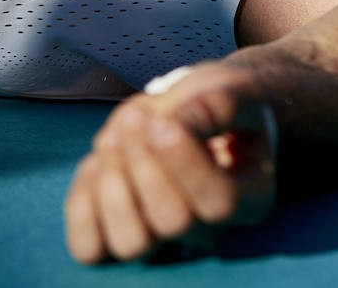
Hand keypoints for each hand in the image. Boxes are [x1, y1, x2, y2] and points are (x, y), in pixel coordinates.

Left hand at [64, 62, 276, 263]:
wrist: (194, 108)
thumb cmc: (221, 101)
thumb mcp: (234, 90)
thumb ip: (217, 104)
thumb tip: (169, 126)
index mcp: (252, 196)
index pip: (220, 204)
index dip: (187, 165)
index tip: (167, 120)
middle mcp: (212, 230)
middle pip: (173, 223)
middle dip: (145, 165)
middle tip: (137, 118)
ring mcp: (166, 240)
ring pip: (132, 243)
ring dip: (113, 184)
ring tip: (114, 137)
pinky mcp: (120, 237)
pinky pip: (90, 247)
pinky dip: (84, 201)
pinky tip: (99, 160)